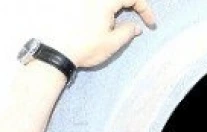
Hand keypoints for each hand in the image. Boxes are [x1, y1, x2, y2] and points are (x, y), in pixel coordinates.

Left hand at [40, 0, 157, 68]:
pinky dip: (104, 11)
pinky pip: (95, 5)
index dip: (145, 9)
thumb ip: (127, 32)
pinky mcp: (73, 6)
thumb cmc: (85, 47)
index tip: (150, 24)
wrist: (56, 51)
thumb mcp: (112, 43)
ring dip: (117, 9)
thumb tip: (136, 27)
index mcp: (104, 2)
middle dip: (131, 6)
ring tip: (116, 25)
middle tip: (137, 18)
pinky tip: (101, 24)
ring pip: (107, 3)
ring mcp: (82, 1)